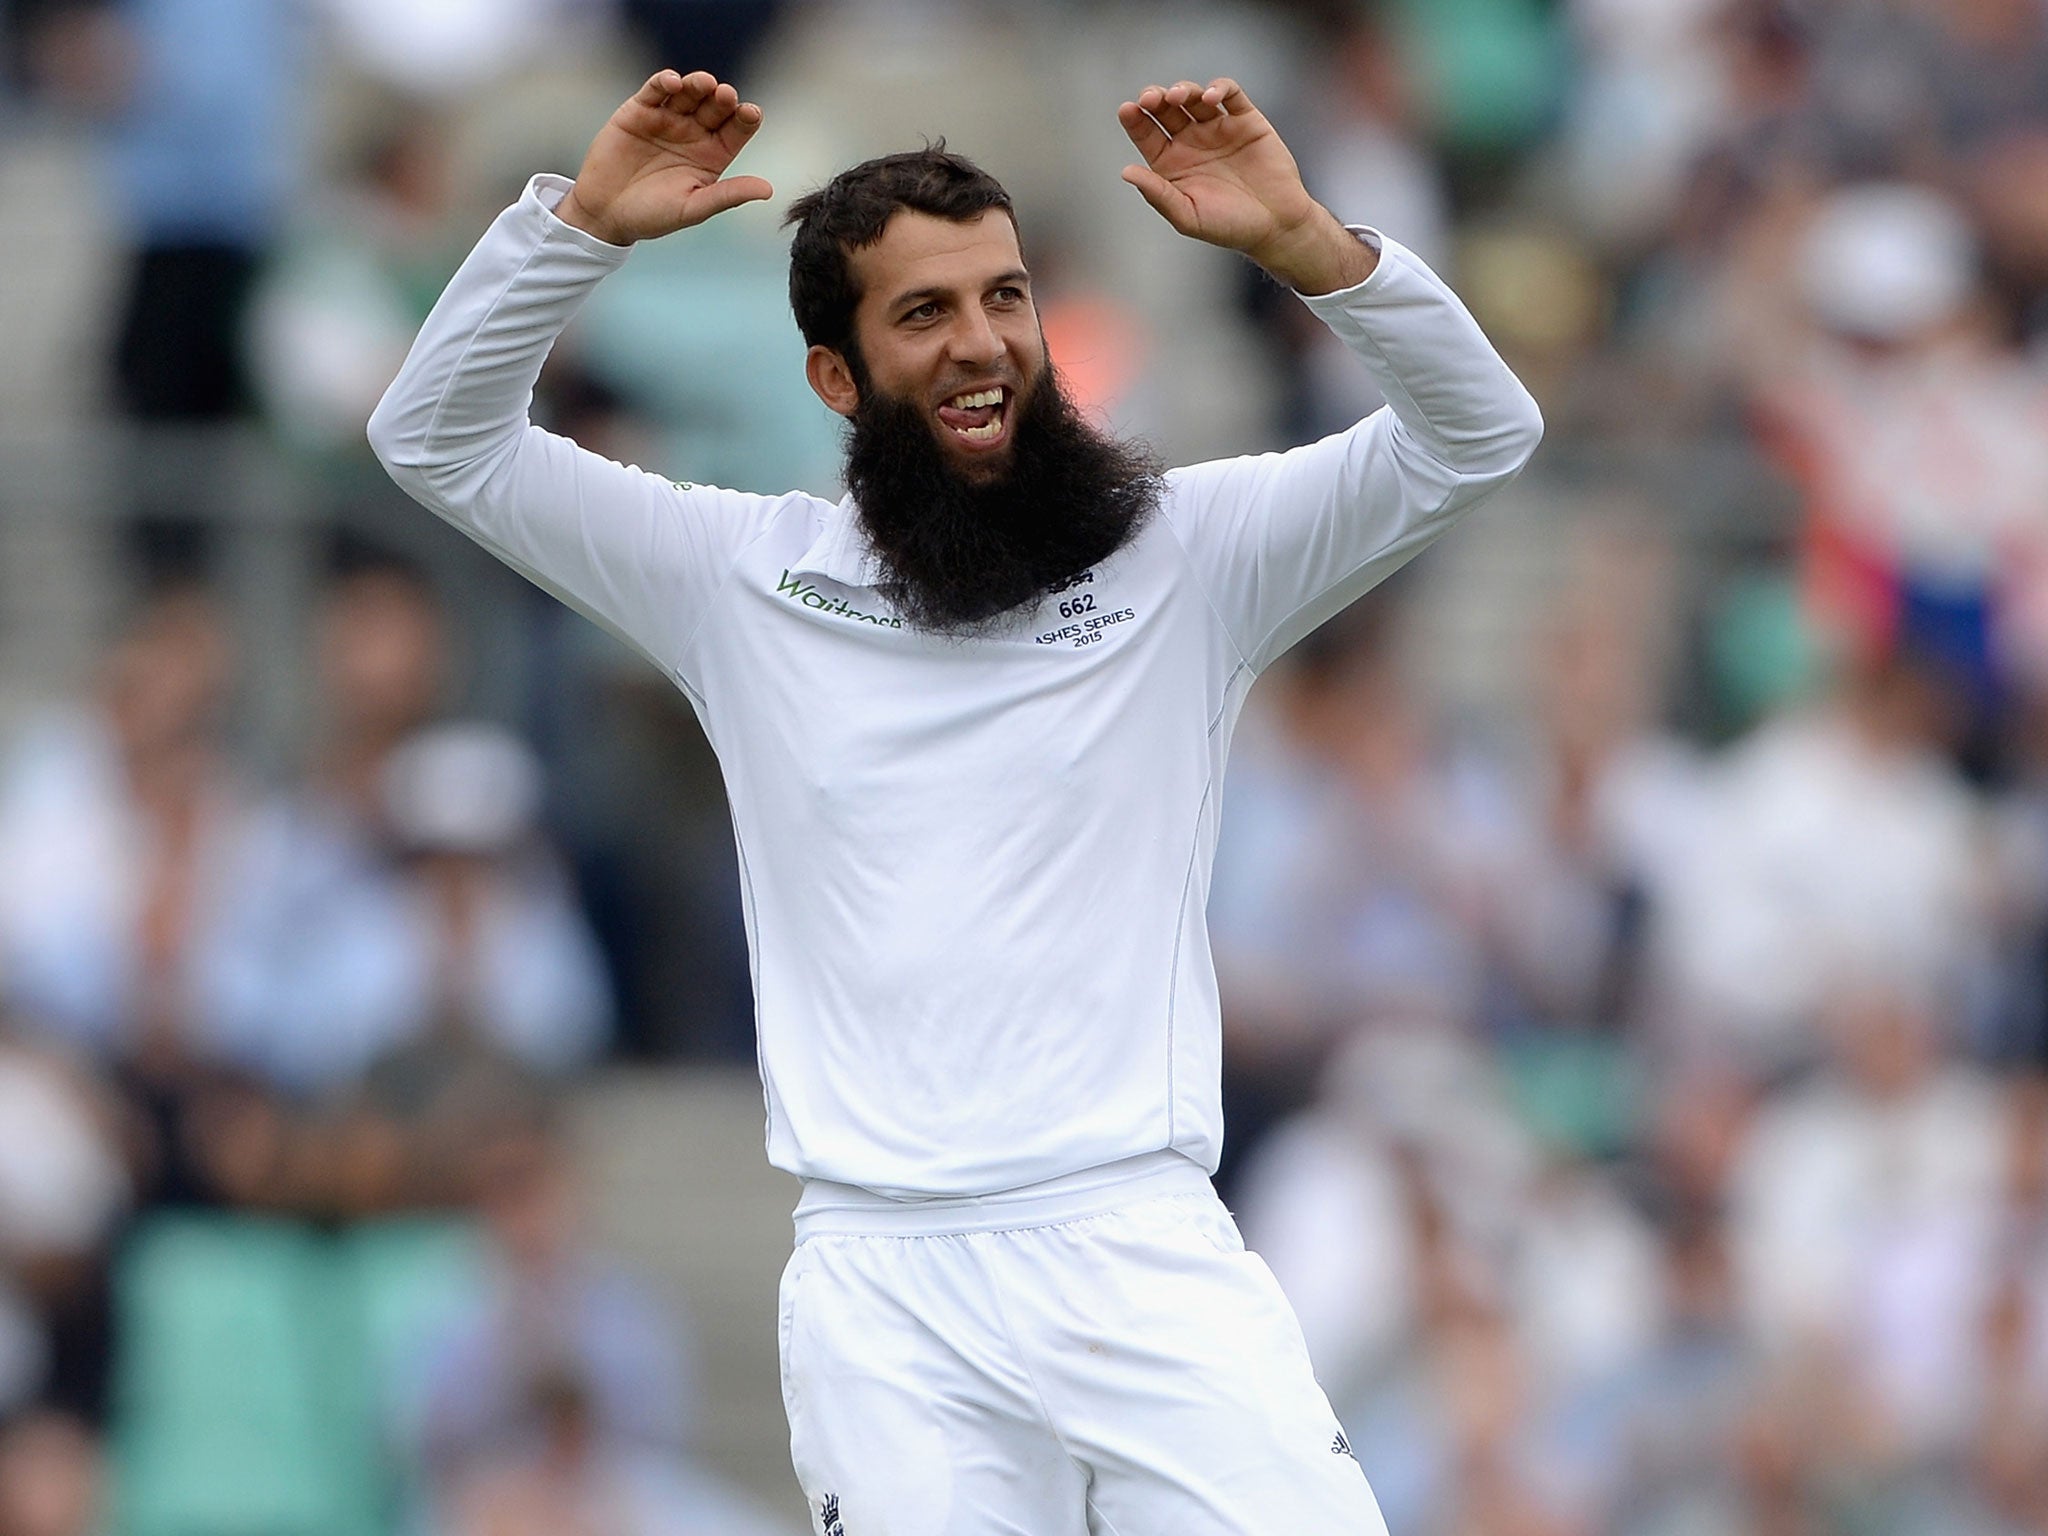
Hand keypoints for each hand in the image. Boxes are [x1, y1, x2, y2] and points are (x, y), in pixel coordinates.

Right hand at [557, 69, 771, 245]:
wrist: (605, 213)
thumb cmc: (653, 215)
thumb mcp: (694, 208)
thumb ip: (728, 195)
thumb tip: (768, 190)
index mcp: (713, 155)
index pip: (737, 129)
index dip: (746, 118)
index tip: (751, 113)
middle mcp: (693, 133)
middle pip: (715, 106)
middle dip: (722, 98)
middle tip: (726, 95)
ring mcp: (667, 119)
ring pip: (688, 92)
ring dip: (697, 84)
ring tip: (705, 84)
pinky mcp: (639, 111)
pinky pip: (655, 90)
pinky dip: (664, 82)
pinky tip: (673, 81)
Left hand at [1117, 78, 1375, 294]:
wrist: (1276, 226)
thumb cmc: (1229, 227)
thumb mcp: (1187, 216)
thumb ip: (1157, 194)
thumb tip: (1126, 172)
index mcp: (1172, 163)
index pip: (1146, 133)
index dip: (1135, 119)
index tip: (1127, 110)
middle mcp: (1192, 142)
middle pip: (1166, 109)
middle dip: (1155, 98)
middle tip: (1150, 99)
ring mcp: (1218, 129)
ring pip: (1194, 97)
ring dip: (1183, 90)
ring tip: (1178, 96)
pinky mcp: (1246, 120)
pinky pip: (1230, 94)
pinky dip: (1220, 88)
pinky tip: (1211, 98)